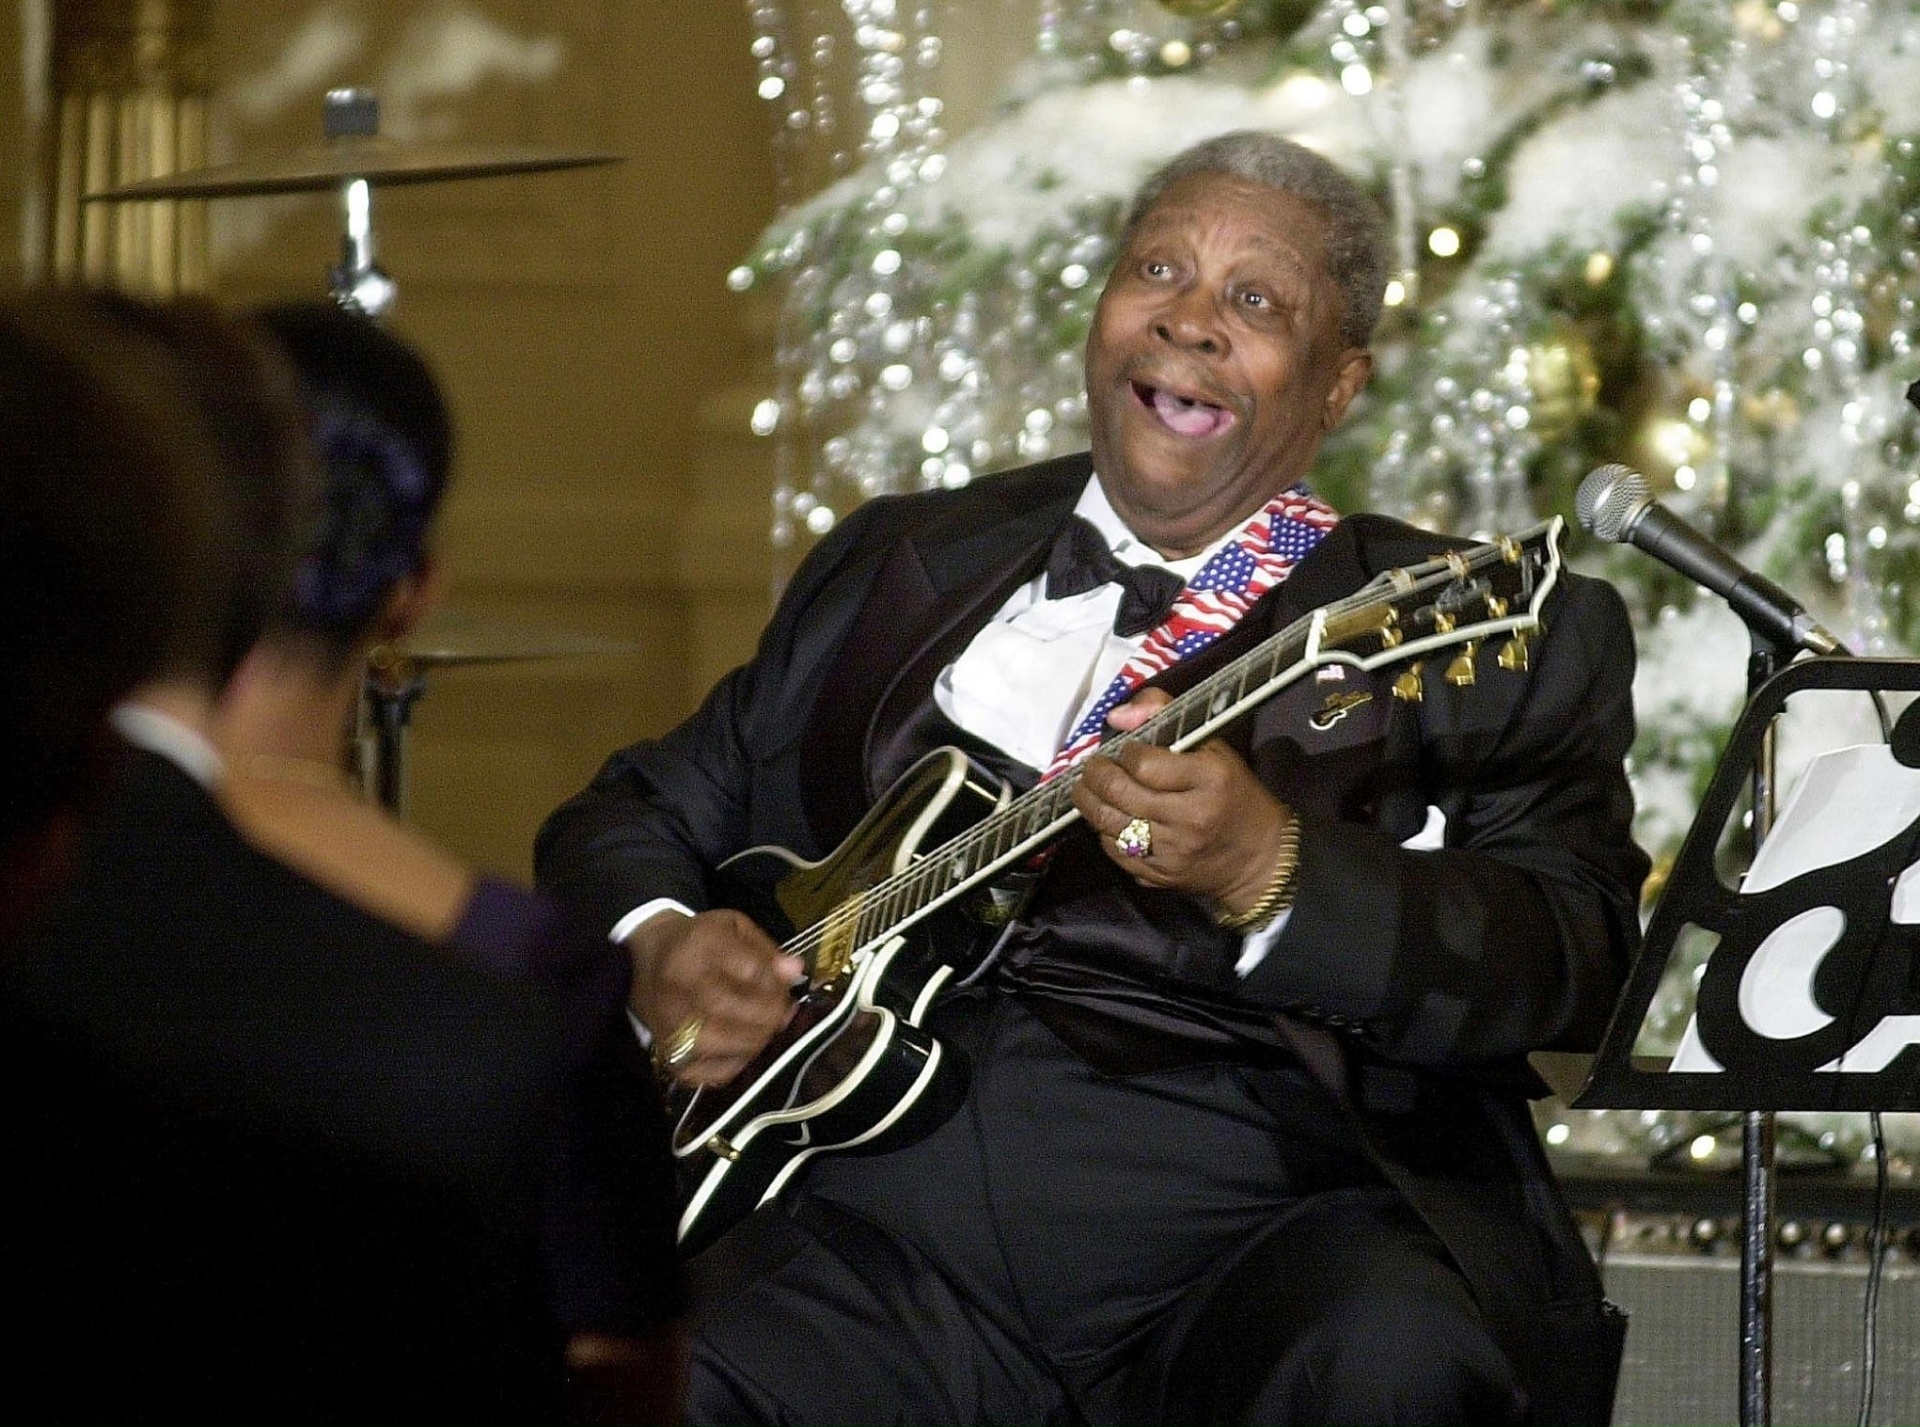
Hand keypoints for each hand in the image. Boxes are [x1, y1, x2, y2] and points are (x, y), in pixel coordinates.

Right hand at [625, 909, 803, 1085]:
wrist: (644, 959)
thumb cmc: (696, 942)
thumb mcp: (732, 929)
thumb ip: (766, 950)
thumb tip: (795, 972)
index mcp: (698, 945)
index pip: (752, 971)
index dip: (777, 984)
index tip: (786, 987)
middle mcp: (679, 986)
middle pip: (739, 1010)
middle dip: (772, 1015)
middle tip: (781, 1012)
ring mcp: (671, 1024)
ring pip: (728, 1044)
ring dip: (758, 1039)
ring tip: (763, 1028)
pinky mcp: (669, 1054)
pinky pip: (712, 1072)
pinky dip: (737, 1064)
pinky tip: (742, 1046)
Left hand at [1071, 688, 1292, 916]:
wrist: (1259, 859)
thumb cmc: (1234, 794)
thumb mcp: (1213, 746)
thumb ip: (1163, 716)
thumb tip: (1116, 716)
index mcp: (1209, 779)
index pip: (1143, 764)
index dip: (1125, 753)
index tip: (1126, 750)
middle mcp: (1189, 818)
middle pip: (1119, 793)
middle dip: (1095, 774)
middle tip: (1093, 766)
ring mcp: (1172, 852)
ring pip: (1108, 824)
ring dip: (1089, 802)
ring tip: (1088, 788)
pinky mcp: (1160, 877)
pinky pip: (1115, 852)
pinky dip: (1104, 831)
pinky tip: (1109, 818)